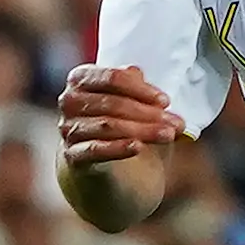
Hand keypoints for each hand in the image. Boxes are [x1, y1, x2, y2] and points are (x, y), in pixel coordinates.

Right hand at [58, 63, 183, 167]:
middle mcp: (69, 101)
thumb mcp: (134, 102)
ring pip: (107, 126)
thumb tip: (148, 85)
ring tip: (168, 135)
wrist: (108, 167)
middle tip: (175, 123)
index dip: (141, 89)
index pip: (112, 78)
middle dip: (148, 113)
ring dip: (142, 130)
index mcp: (82, 78)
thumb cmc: (123, 123)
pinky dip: (118, 148)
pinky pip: (95, 149)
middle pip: (111, 103)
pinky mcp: (72, 155)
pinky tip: (138, 147)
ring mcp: (68, 128)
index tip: (165, 101)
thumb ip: (139, 89)